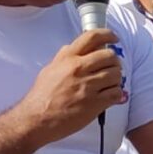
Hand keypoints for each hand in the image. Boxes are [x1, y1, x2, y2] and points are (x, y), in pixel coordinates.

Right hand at [15, 29, 123, 144]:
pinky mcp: (94, 103)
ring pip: (116, 74)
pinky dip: (116, 94)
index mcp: (68, 58)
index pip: (92, 37)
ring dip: (116, 79)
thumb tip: (71, 47)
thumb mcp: (49, 69)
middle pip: (109, 55)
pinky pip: (116, 93)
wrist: (37, 118)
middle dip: (114, 62)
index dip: (108, 35)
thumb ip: (63, 57)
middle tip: (111, 68)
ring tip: (108, 85)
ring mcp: (87, 86)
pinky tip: (109, 97)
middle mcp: (78, 68)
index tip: (114, 38)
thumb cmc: (42, 96)